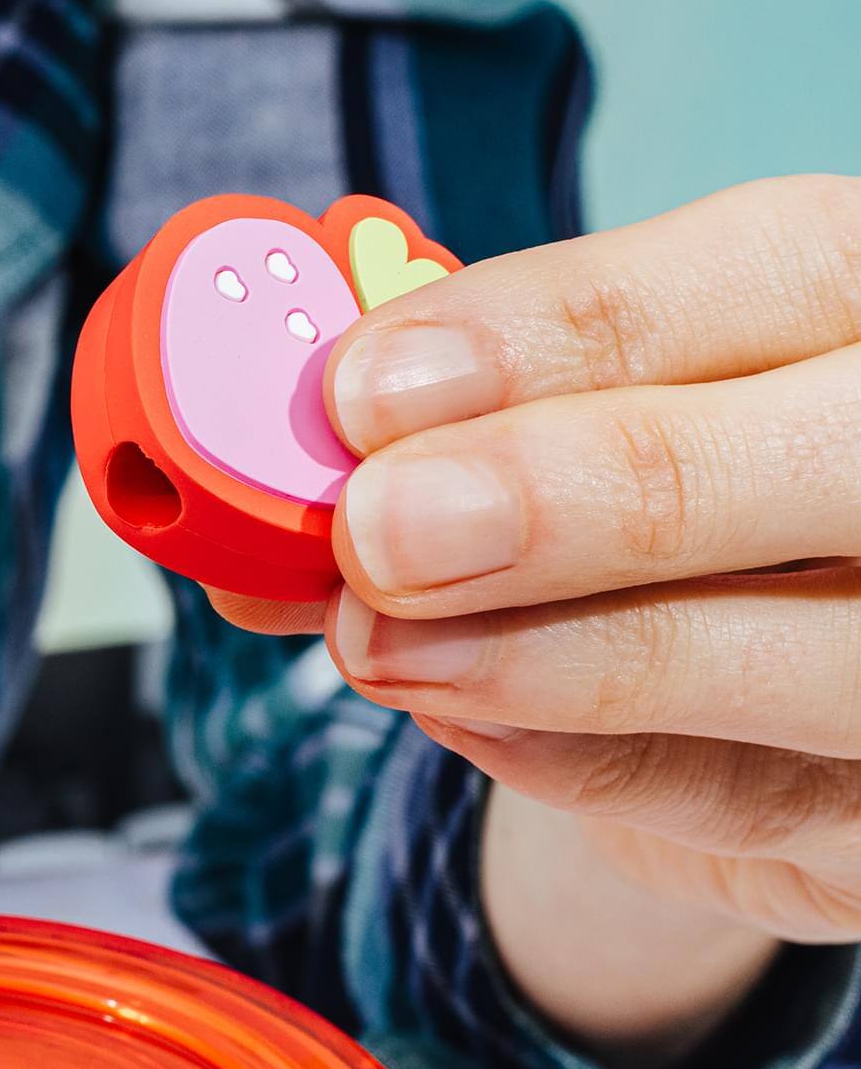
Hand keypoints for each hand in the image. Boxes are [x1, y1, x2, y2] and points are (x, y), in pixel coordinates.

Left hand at [208, 177, 860, 1068]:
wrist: (752, 699)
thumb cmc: (655, 518)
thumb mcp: (563, 429)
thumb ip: (443, 435)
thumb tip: (265, 473)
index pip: (774, 268)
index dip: (566, 324)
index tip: (366, 385)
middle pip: (839, 459)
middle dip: (584, 491)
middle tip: (381, 527)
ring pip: (811, 657)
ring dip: (559, 654)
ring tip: (377, 641)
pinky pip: (751, 800)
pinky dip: (581, 763)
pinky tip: (454, 712)